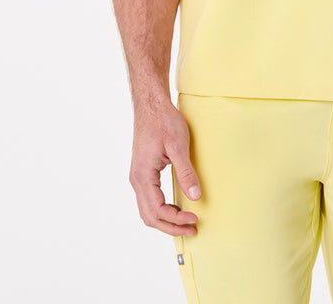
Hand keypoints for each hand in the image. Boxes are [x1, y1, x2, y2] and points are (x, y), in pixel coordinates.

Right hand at [129, 98, 202, 235]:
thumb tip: (196, 196)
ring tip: (186, 222)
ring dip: (166, 220)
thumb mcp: (178, 145)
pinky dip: (161, 209)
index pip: (157, 210)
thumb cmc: (163, 120)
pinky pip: (149, 199)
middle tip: (193, 228)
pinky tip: (176, 207)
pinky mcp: (143, 172)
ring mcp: (138, 176)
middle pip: (150, 216)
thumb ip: (186, 172)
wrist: (151, 104)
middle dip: (171, 227)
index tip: (195, 219)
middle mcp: (137, 179)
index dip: (177, 219)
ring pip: (147, 210)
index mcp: (143, 175)